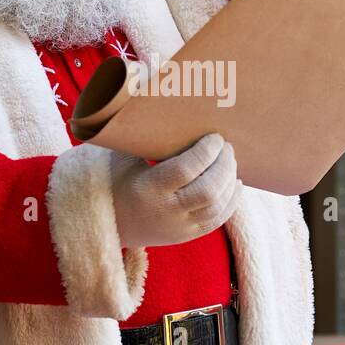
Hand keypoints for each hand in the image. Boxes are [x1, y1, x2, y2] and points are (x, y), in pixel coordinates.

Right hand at [110, 133, 242, 248]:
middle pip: (208, 190)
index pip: (186, 169)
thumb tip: (167, 109)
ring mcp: (178, 227)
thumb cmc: (117, 181)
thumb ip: (144, 138)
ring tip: (230, 161)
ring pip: (217, 206)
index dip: (206, 151)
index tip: (214, 137)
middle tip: (226, 147)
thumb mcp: (124, 158)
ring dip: (230, 180)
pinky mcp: (186, 236)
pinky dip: (231, 200)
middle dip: (224, 165)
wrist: (109, 223)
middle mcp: (166, 211)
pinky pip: (217, 221)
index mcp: (148, 188)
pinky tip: (235, 183)